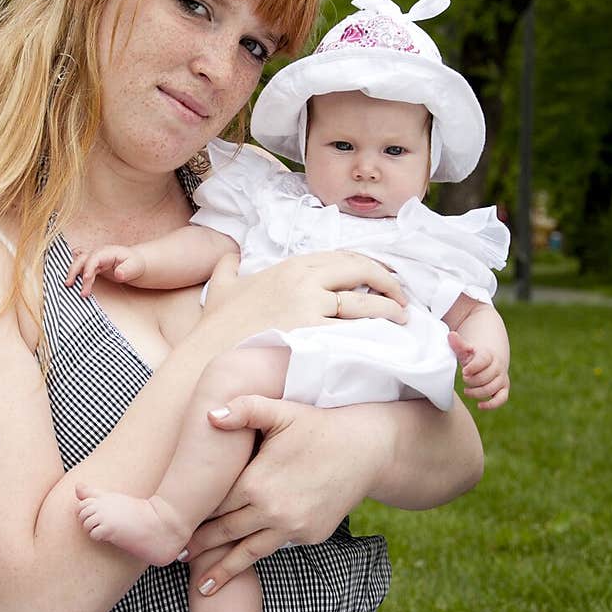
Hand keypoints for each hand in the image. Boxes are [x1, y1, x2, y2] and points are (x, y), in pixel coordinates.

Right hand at [65, 244, 146, 297]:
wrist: (133, 263)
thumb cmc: (134, 264)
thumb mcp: (134, 267)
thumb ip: (127, 270)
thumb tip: (118, 274)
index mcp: (107, 252)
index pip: (94, 258)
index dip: (88, 267)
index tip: (86, 279)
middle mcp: (97, 253)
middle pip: (81, 258)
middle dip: (74, 271)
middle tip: (70, 285)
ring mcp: (93, 258)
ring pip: (77, 261)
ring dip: (71, 271)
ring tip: (68, 284)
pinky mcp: (90, 264)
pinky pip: (78, 264)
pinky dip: (73, 270)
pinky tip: (70, 279)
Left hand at [179, 395, 395, 594]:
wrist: (367, 449)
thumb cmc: (318, 426)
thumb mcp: (280, 411)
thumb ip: (244, 409)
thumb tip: (211, 415)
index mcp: (255, 483)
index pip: (214, 506)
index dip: (193, 517)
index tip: (173, 528)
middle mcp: (271, 511)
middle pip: (226, 533)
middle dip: (200, 548)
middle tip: (175, 558)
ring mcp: (292, 528)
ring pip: (249, 552)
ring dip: (224, 569)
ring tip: (203, 586)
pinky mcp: (310, 536)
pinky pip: (278, 545)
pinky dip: (259, 553)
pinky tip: (243, 562)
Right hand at [202, 248, 407, 338]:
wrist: (209, 357)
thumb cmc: (216, 328)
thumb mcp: (220, 287)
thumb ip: (227, 267)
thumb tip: (229, 255)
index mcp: (289, 266)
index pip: (341, 257)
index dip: (368, 265)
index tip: (382, 275)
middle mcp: (303, 280)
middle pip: (359, 271)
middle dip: (387, 281)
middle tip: (401, 297)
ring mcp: (309, 305)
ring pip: (363, 301)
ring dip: (389, 308)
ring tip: (402, 318)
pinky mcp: (313, 332)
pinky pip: (355, 328)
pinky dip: (375, 331)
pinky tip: (387, 338)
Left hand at [448, 331, 509, 409]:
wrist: (488, 361)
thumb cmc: (472, 356)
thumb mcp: (464, 350)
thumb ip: (458, 344)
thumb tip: (451, 335)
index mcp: (488, 355)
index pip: (483, 360)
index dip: (473, 367)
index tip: (464, 371)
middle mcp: (498, 366)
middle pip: (486, 377)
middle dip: (472, 381)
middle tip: (464, 379)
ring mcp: (502, 378)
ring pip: (491, 389)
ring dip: (476, 392)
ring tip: (466, 391)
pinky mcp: (503, 389)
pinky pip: (501, 399)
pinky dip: (491, 404)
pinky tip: (479, 405)